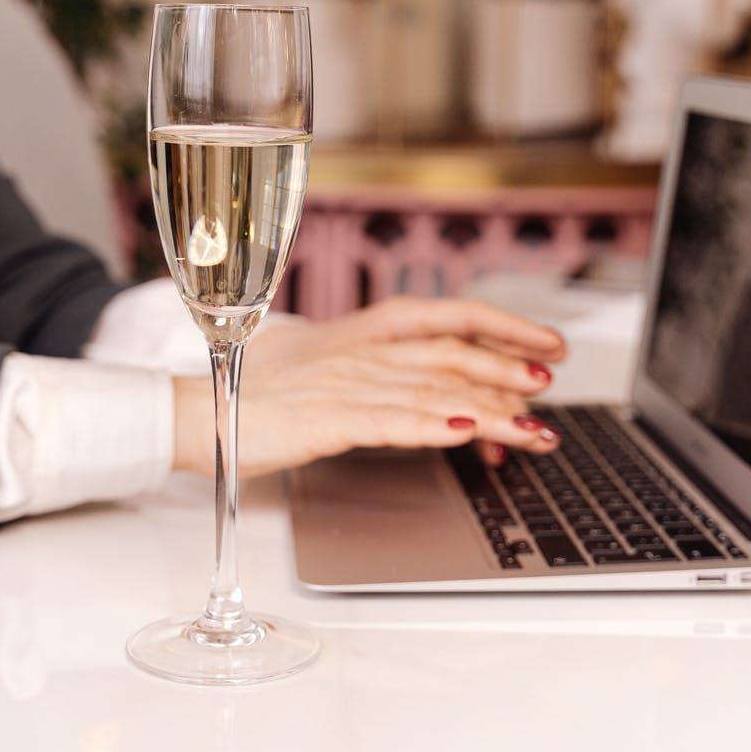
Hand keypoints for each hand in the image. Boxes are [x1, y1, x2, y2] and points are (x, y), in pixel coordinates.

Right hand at [174, 297, 566, 478]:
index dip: (505, 328)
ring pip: (436, 390)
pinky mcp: (327, 420)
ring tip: (535, 429)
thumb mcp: (325, 368)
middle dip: (511, 371)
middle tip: (551, 388)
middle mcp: (363, 349)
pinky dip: (434, 425)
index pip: (449, 316)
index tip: (549, 344)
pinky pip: (391, 421)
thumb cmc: (257, 392)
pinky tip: (468, 434)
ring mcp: (346, 383)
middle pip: (453, 353)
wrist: (198, 408)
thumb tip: (430, 396)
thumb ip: (377, 375)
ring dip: (493, 410)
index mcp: (364, 330)